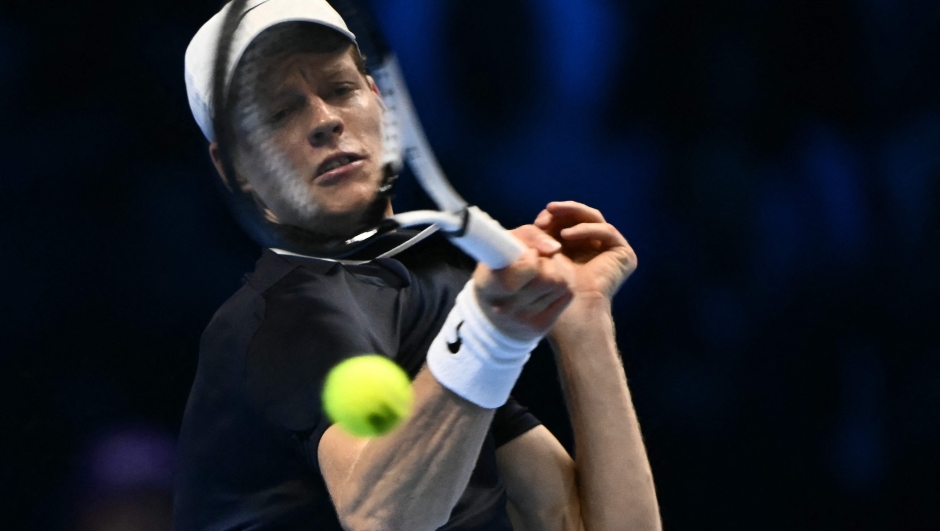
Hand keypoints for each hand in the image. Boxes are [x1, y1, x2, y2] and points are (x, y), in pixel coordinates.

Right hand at [472, 225, 574, 341]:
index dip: (531, 259)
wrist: (494, 315)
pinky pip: (566, 294)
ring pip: (560, 284)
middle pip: (547, 278)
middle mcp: (504, 307)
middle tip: (535, 263)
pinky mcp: (541, 326)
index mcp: (488, 285)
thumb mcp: (504, 245)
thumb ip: (528, 236)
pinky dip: (561, 286)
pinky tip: (546, 287)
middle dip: (546, 263)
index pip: (524, 271)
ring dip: (555, 273)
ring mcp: (524, 320)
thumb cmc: (499, 269)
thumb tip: (555, 248)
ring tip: (540, 274)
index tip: (527, 255)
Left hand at [534, 201, 636, 301]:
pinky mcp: (624, 255)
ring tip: (553, 217)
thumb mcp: (544, 255)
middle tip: (548, 210)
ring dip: (573, 213)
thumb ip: (545, 234)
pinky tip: (567, 234)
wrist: (570, 313)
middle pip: (580, 217)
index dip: (553, 217)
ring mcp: (610, 251)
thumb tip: (544, 216)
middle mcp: (594, 248)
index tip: (537, 222)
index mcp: (575, 249)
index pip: (567, 222)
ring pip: (593, 219)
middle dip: (563, 212)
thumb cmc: (552, 291)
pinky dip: (586, 228)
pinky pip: (606, 231)